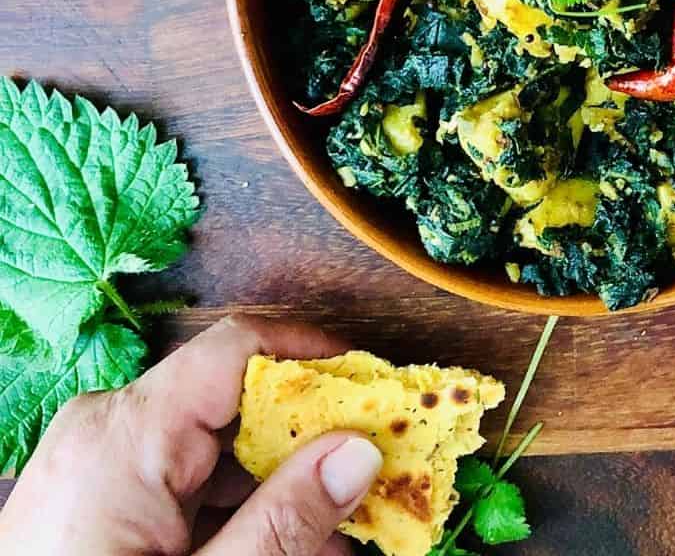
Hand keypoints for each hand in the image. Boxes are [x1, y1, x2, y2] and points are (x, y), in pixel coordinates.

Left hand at [0, 315, 383, 555]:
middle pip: (233, 400)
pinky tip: (277, 544)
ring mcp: (93, 461)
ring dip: (274, 483)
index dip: (314, 355)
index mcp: (125, 432)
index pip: (239, 348)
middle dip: (305, 440)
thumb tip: (361, 452)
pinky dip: (231, 507)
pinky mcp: (91, 495)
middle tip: (368, 477)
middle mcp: (105, 427)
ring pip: (211, 446)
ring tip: (333, 532)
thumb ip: (283, 521)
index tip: (372, 387)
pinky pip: (179, 481)